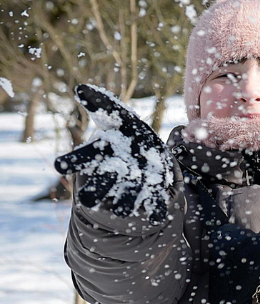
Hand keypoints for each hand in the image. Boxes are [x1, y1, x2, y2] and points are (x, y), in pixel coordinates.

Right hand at [54, 84, 172, 223]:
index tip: (58, 166)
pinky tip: (157, 215)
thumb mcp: (116, 116)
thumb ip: (100, 103)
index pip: (82, 157)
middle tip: (86, 201)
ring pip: (126, 196)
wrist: (149, 156)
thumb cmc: (126, 133)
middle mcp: (112, 174)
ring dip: (126, 202)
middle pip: (101, 183)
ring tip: (125, 211)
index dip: (71, 162)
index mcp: (100, 155)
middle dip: (95, 192)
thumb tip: (81, 88)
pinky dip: (154, 209)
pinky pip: (153, 203)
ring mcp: (132, 186)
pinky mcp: (152, 193)